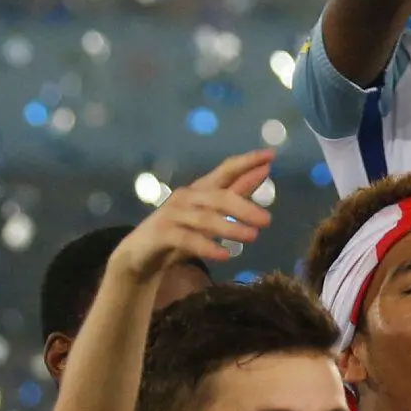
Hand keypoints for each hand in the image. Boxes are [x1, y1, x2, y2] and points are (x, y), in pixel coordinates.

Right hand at [121, 151, 272, 279]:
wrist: (139, 255)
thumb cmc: (180, 232)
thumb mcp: (211, 214)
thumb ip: (236, 194)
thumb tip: (264, 171)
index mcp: (201, 189)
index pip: (226, 169)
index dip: (247, 161)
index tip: (271, 155)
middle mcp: (187, 196)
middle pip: (219, 196)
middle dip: (244, 206)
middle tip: (267, 220)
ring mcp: (173, 213)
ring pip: (205, 218)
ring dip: (230, 227)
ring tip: (252, 237)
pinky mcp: (162, 232)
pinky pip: (187, 239)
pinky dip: (207, 245)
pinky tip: (224, 255)